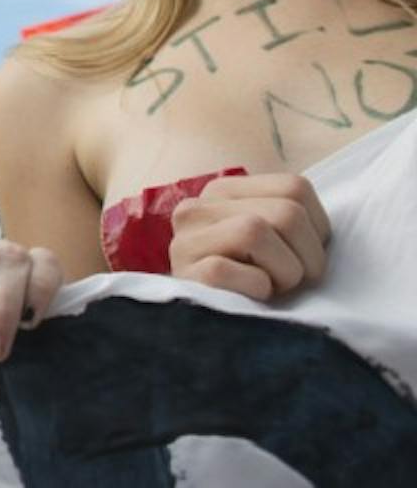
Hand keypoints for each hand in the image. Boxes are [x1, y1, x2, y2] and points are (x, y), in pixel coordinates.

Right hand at [167, 172, 330, 300]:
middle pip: (285, 212)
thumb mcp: (270, 242)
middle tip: (295, 282)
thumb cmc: (252, 287)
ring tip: (274, 289)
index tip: (303, 256)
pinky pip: (229, 268)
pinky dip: (254, 288)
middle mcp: (198, 207)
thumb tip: (337, 229)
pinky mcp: (185, 272)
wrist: (208, 335)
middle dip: (306, 257)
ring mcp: (185, 240)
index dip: (317, 229)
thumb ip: (288, 220)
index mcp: (225, 192)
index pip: (295, 187)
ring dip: (283, 273)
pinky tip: (251, 299)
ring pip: (255, 230)